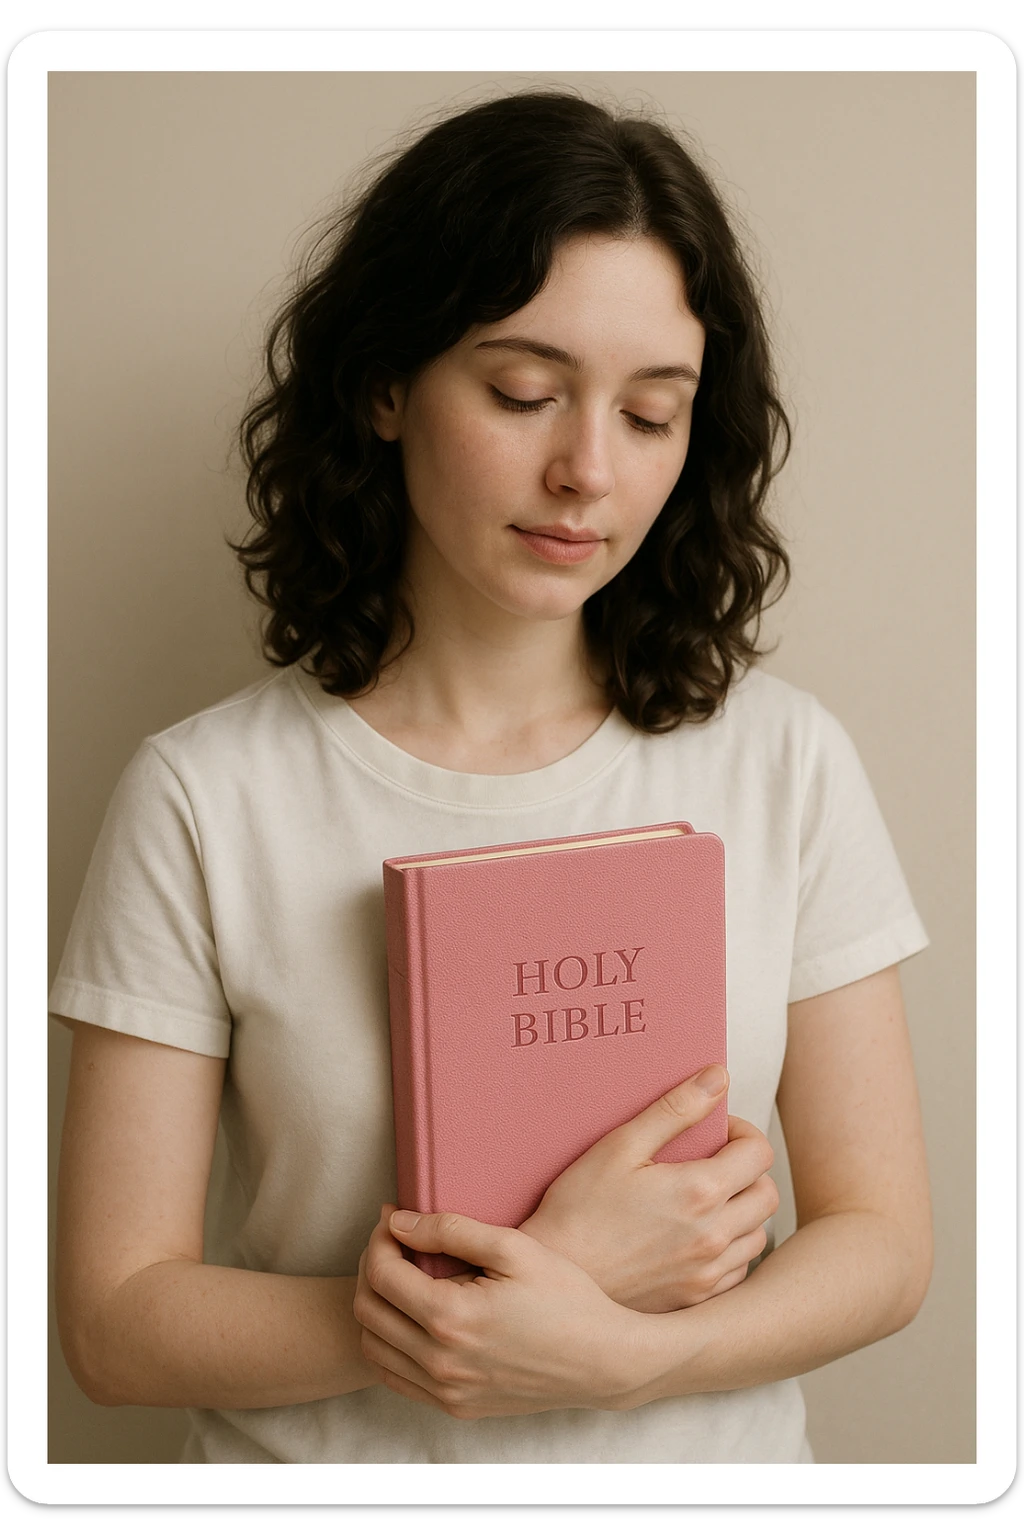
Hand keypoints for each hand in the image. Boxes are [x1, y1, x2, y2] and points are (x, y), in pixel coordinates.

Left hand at [354, 1204, 650, 1419]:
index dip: (378, 1238)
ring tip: (400, 1277)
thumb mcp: (513, 1248)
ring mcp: (446, 1391)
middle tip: (393, 1243)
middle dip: (371, 1267)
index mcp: (451, 1318)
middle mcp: (440, 1362)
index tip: (394, 1218)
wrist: (603, 1360)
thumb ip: (450, 1230)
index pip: (381, 1274)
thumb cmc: (566, 1297)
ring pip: (374, 1348)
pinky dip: (389, 1345)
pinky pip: (396, 1378)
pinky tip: (412, 1317)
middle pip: (367, 1310)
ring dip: (376, 1307)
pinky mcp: (456, 1406)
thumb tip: (398, 1222)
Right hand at [518, 1066, 778, 1311]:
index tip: (716, 1132)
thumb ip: (676, 1109)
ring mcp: (708, 1273)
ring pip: (758, 1234)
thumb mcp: (620, 1146)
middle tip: (714, 1162)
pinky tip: (698, 1237)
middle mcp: (714, 1235)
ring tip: (706, 1199)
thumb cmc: (579, 1209)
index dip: (743, 1133)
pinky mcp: (696, 1299)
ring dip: (743, 1210)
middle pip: (767, 1194)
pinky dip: (731, 1249)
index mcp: (700, 1191)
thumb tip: (718, 1077)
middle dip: (748, 1170)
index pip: (759, 1152)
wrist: (555, 1279)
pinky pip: (739, 1270)